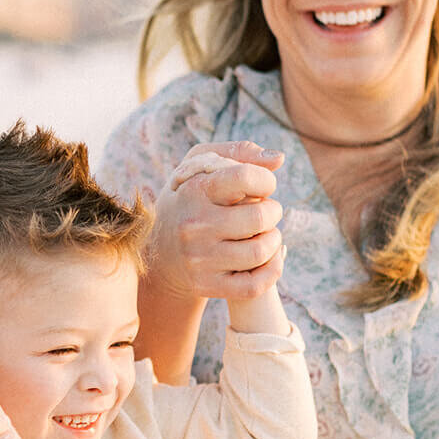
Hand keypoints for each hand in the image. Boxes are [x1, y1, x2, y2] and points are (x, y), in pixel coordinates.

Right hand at [148, 140, 284, 302]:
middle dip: (273, 212)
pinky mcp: (204, 285)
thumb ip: (240, 153)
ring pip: (260, 252)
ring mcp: (198, 259)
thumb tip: (278, 159)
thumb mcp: (201, 167)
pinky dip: (272, 270)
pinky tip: (267, 257)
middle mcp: (193, 225)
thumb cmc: (190, 200)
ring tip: (265, 234)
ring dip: (274, 240)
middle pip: (260, 217)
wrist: (159, 251)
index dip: (266, 180)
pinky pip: (254, 285)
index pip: (246, 177)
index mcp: (194, 190)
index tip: (262, 186)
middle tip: (265, 212)